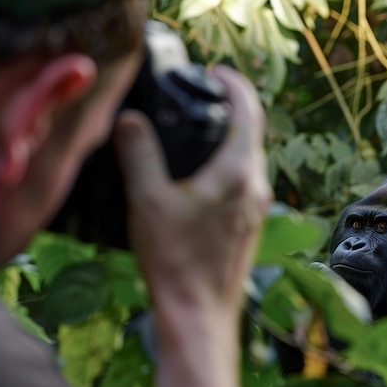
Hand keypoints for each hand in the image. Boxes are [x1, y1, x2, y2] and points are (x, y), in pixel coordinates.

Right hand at [112, 65, 270, 342]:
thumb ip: (139, 154)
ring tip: (201, 130)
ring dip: (231, 137)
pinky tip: (202, 176)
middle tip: (203, 96)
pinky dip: (229, 164)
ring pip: (249, 158)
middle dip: (232, 107)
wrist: (197, 314)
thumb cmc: (175, 261)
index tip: (216, 72)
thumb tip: (130, 120)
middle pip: (252, 133)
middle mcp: (256, 187)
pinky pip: (244, 181)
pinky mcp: (249, 226)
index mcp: (237, 173)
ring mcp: (256, 208)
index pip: (249, 111)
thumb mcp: (148, 201)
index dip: (235, 84)